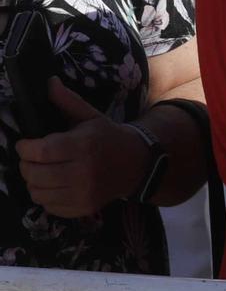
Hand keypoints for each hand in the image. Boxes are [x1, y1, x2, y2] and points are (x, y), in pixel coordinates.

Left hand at [16, 82, 150, 217]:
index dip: (25, 148)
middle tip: (31, 158)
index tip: (24, 144)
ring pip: (37, 193)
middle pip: (35, 174)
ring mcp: (83, 193)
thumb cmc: (108, 137)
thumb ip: (67, 101)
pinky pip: (48, 206)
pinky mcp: (83, 208)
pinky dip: (45, 196)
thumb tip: (49, 82)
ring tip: (41, 172)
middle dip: (26, 165)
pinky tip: (54, 184)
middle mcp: (83, 171)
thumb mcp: (90, 117)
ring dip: (33, 182)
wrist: (137, 163)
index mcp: (84, 145)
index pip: (41, 151)